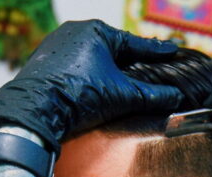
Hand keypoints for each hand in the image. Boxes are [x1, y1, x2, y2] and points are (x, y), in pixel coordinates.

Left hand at [0, 20, 183, 153]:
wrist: (36, 110)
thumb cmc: (80, 95)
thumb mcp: (122, 95)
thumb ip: (152, 95)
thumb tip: (176, 97)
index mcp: (96, 31)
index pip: (134, 44)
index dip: (155, 51)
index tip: (172, 51)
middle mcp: (74, 32)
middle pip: (112, 49)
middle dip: (129, 60)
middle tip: (147, 66)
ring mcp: (56, 46)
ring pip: (91, 57)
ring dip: (106, 69)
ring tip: (121, 79)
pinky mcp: (43, 63)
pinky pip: (73, 66)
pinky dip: (87, 75)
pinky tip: (92, 86)